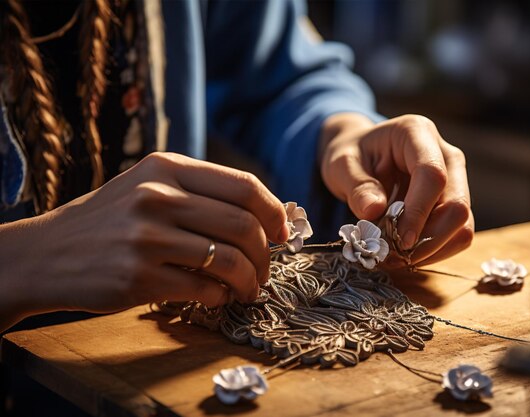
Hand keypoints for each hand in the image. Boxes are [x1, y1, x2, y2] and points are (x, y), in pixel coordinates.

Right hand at [0, 153, 288, 329]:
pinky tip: (216, 297)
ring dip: (250, 281)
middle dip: (266, 254)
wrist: (45, 254)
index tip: (280, 233)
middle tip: (264, 270)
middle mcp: (159, 196)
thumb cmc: (109, 220)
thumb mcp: (148, 186)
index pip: (244, 186)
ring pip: (230, 261)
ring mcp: (147, 237)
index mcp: (167, 168)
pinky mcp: (139, 277)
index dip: (274, 212)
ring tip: (247, 289)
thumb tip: (265, 213)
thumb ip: (199, 192)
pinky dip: (220, 297)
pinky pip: (204, 289)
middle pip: (244, 225)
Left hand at [320, 113, 473, 265]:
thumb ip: (356, 186)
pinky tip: (407, 254)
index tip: (400, 241)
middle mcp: (445, 155)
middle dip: (429, 238)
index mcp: (416, 133)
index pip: (432, 174)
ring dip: (432, 249)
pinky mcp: (454, 203)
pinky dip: (434, 251)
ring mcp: (455, 180)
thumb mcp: (341, 165)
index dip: (418, 212)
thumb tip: (373, 211)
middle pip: (457, 204)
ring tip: (397, 257)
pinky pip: (457, 235)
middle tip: (395, 256)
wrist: (361, 157)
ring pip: (463, 225)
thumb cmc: (352, 156)